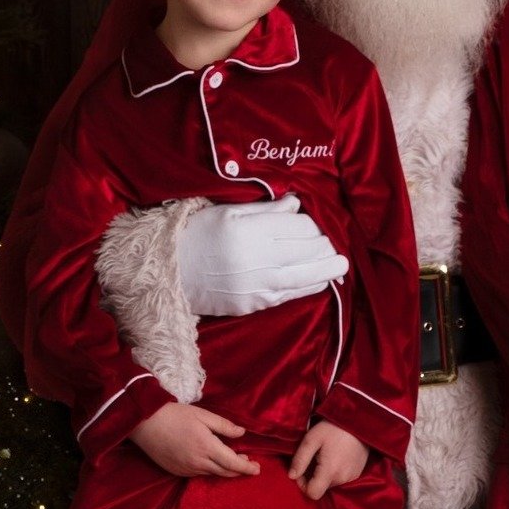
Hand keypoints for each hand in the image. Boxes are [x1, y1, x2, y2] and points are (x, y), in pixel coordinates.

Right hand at [130, 402, 258, 477]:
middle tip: (250, 464)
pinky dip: (210, 469)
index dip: (247, 467)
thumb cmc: (175, 415)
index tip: (257, 469)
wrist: (145, 423)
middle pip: (224, 472)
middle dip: (239, 470)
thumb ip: (224, 426)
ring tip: (233, 460)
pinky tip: (212, 461)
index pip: (233, 463)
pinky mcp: (176, 471)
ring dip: (225, 469)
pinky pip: (198, 473)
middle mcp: (197, 462)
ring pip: (211, 473)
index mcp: (207, 447)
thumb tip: (242, 433)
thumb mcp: (203, 415)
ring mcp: (185, 469)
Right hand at [178, 194, 349, 315]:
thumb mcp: (228, 211)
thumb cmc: (197, 234)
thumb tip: (297, 203)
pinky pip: (290, 295)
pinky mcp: (253, 304)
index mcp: (252, 230)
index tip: (318, 223)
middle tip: (336, 244)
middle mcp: (259, 259)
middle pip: (308, 251)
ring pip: (304, 276)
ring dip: (327, 269)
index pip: (301, 227)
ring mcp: (257, 285)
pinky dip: (309, 287)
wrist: (166, 273)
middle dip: (326, 246)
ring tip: (341, 264)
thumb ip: (266, 208)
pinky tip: (320, 281)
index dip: (315, 225)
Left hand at [289, 420, 369, 499]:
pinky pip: (340, 479)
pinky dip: (334, 472)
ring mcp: (352, 477)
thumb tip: (291, 476)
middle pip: (321, 488)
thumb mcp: (312, 439)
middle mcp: (343, 478)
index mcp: (330, 471)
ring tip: (325, 455)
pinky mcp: (357, 473)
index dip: (303, 485)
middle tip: (313, 457)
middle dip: (312, 477)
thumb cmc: (334, 427)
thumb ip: (300, 459)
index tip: (302, 470)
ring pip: (330, 484)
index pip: (312, 493)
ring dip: (323, 474)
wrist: (359, 421)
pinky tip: (335, 456)